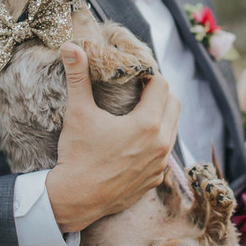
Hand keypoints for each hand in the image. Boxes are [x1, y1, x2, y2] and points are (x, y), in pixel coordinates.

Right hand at [45, 42, 179, 231]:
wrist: (74, 199)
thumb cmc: (77, 154)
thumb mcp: (78, 112)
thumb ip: (78, 76)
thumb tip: (70, 45)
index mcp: (147, 124)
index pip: (162, 86)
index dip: (150, 76)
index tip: (136, 75)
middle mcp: (161, 144)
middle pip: (175, 104)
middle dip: (161, 93)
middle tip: (140, 90)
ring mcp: (160, 165)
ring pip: (173, 129)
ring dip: (161, 117)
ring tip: (140, 112)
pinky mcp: (155, 180)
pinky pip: (165, 153)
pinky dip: (156, 142)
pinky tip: (136, 141)